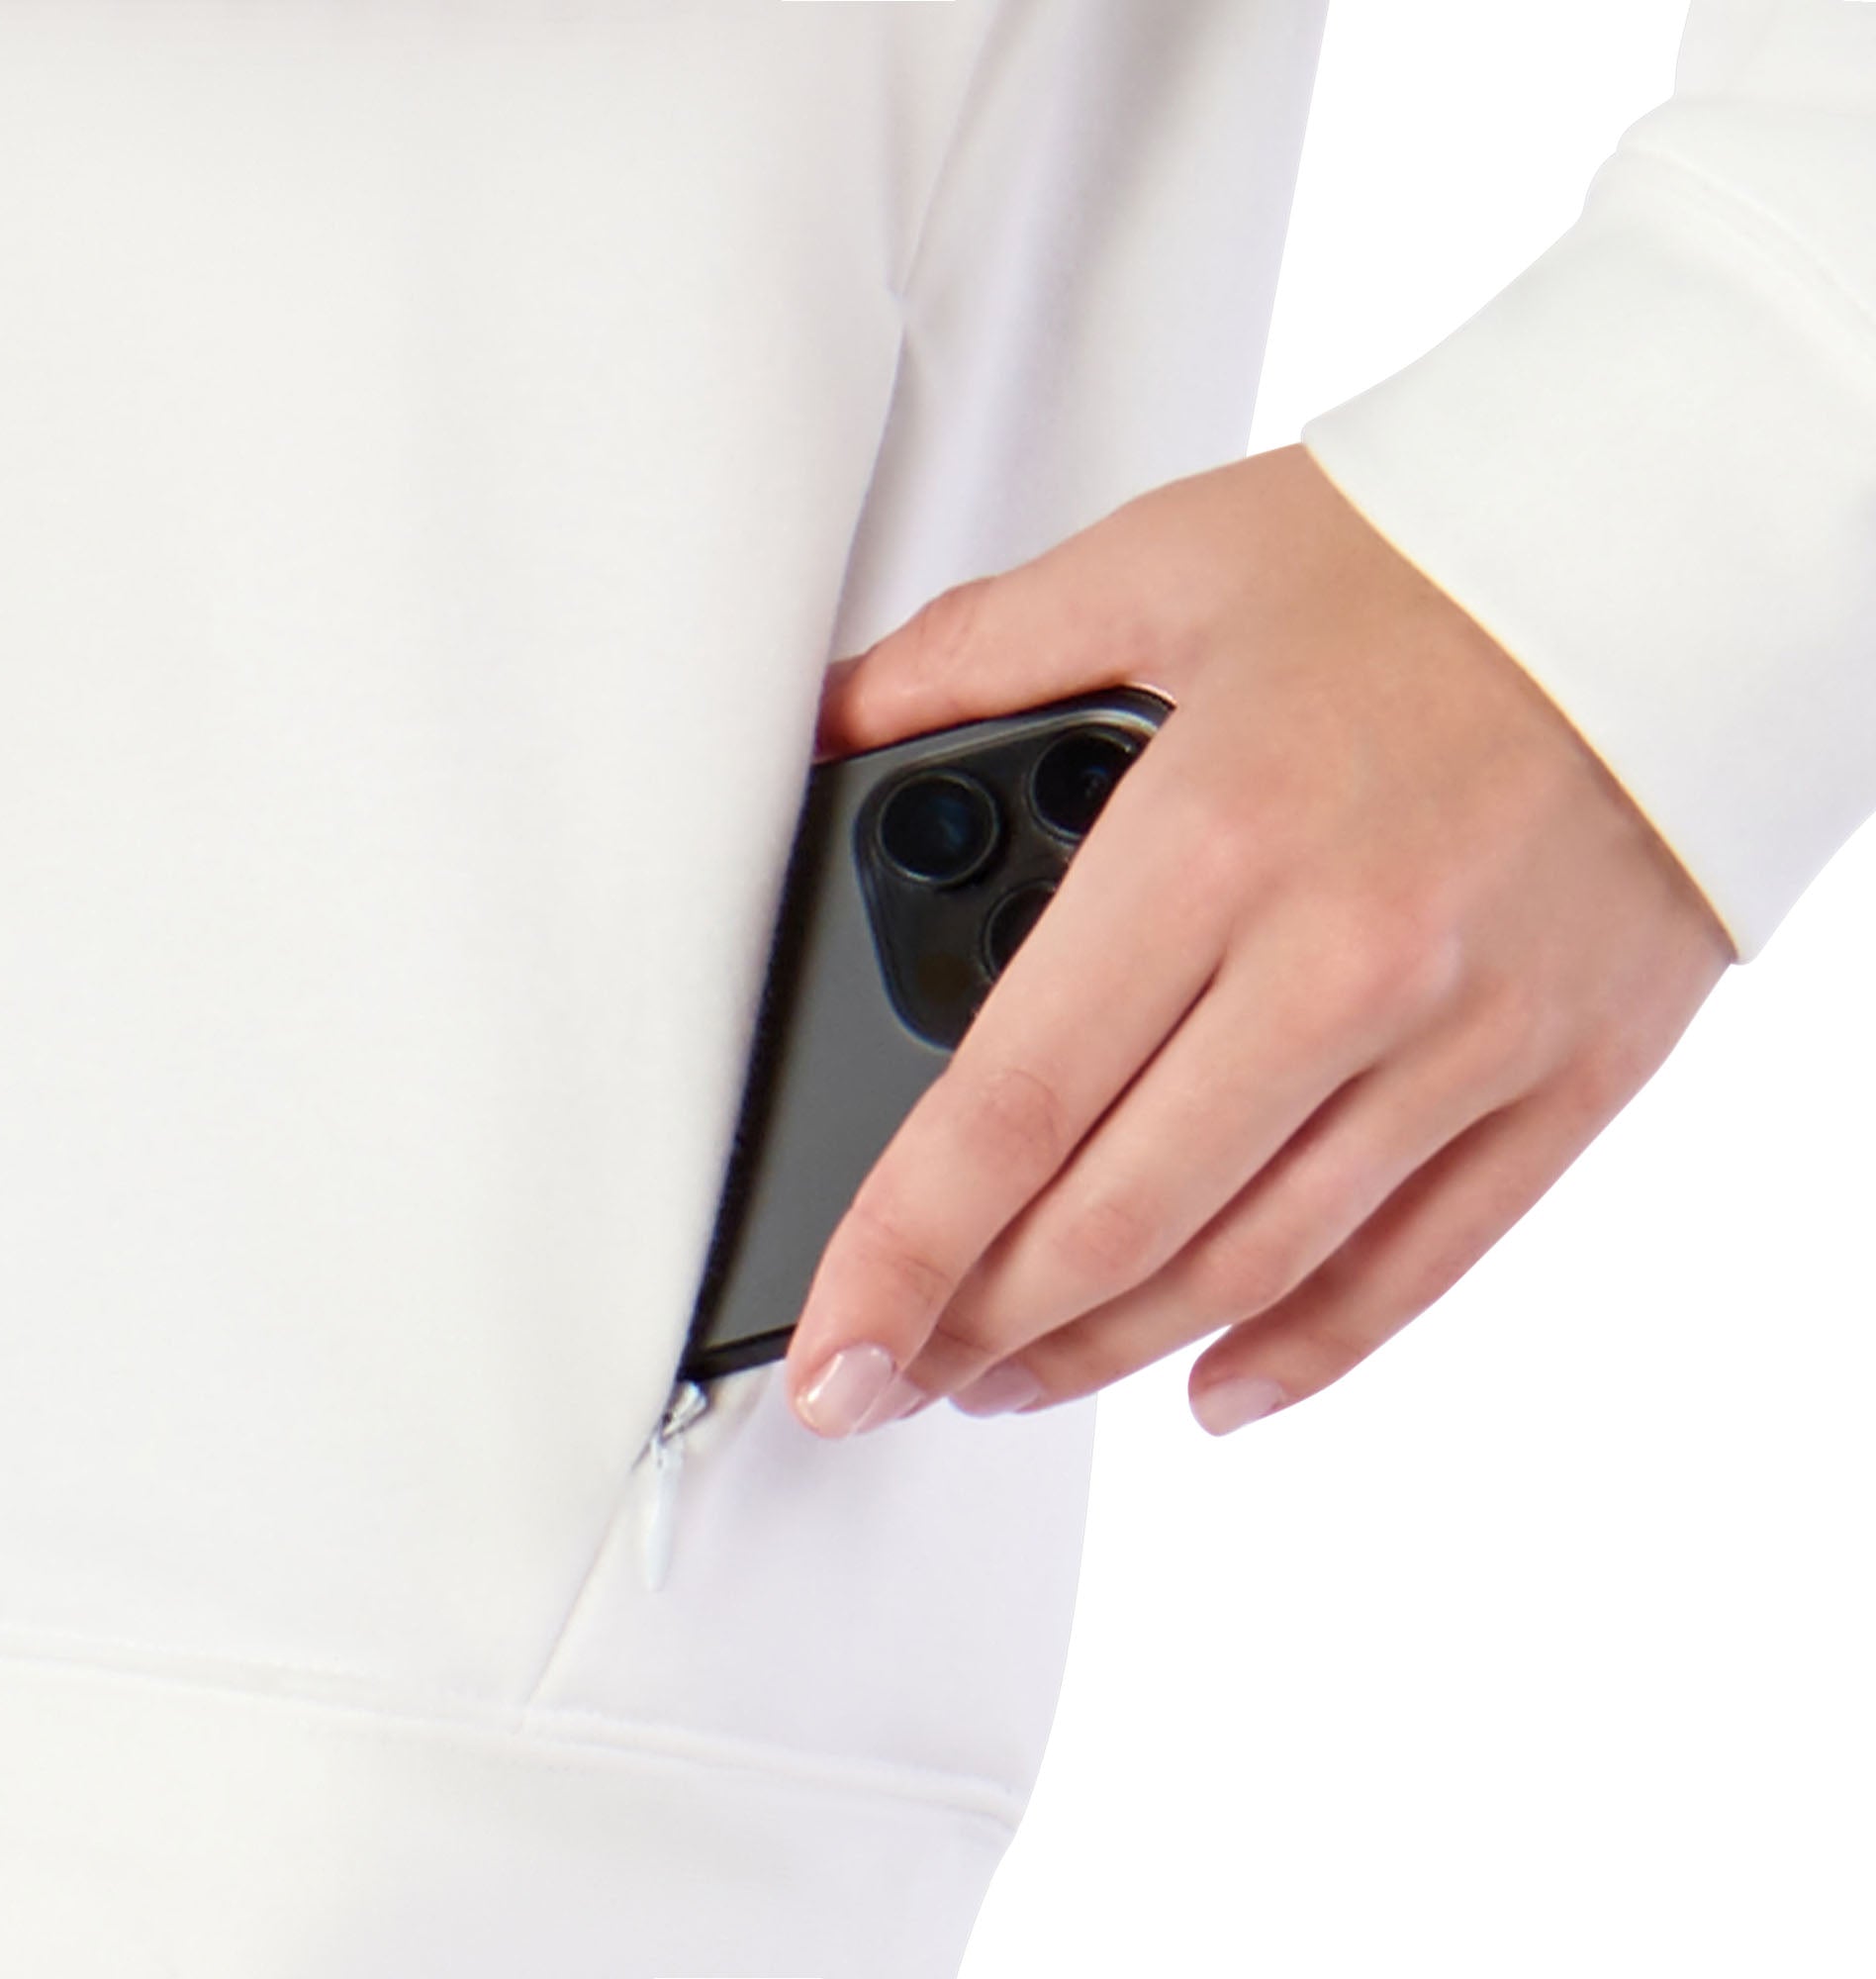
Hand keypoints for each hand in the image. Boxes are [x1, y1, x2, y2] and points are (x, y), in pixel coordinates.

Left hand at [783, 446, 1733, 1439]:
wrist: (1678, 552)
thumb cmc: (1424, 552)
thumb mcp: (1162, 563)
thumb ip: (974, 656)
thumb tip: (837, 719)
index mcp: (1210, 840)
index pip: (1008, 1106)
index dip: (898, 1255)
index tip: (832, 1351)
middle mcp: (1339, 964)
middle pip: (1115, 1218)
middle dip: (976, 1324)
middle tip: (894, 1368)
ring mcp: (1462, 1039)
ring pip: (1251, 1264)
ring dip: (1108, 1350)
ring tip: (1011, 1379)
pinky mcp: (1560, 1076)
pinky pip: (1422, 1260)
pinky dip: (1308, 1350)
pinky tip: (1214, 1387)